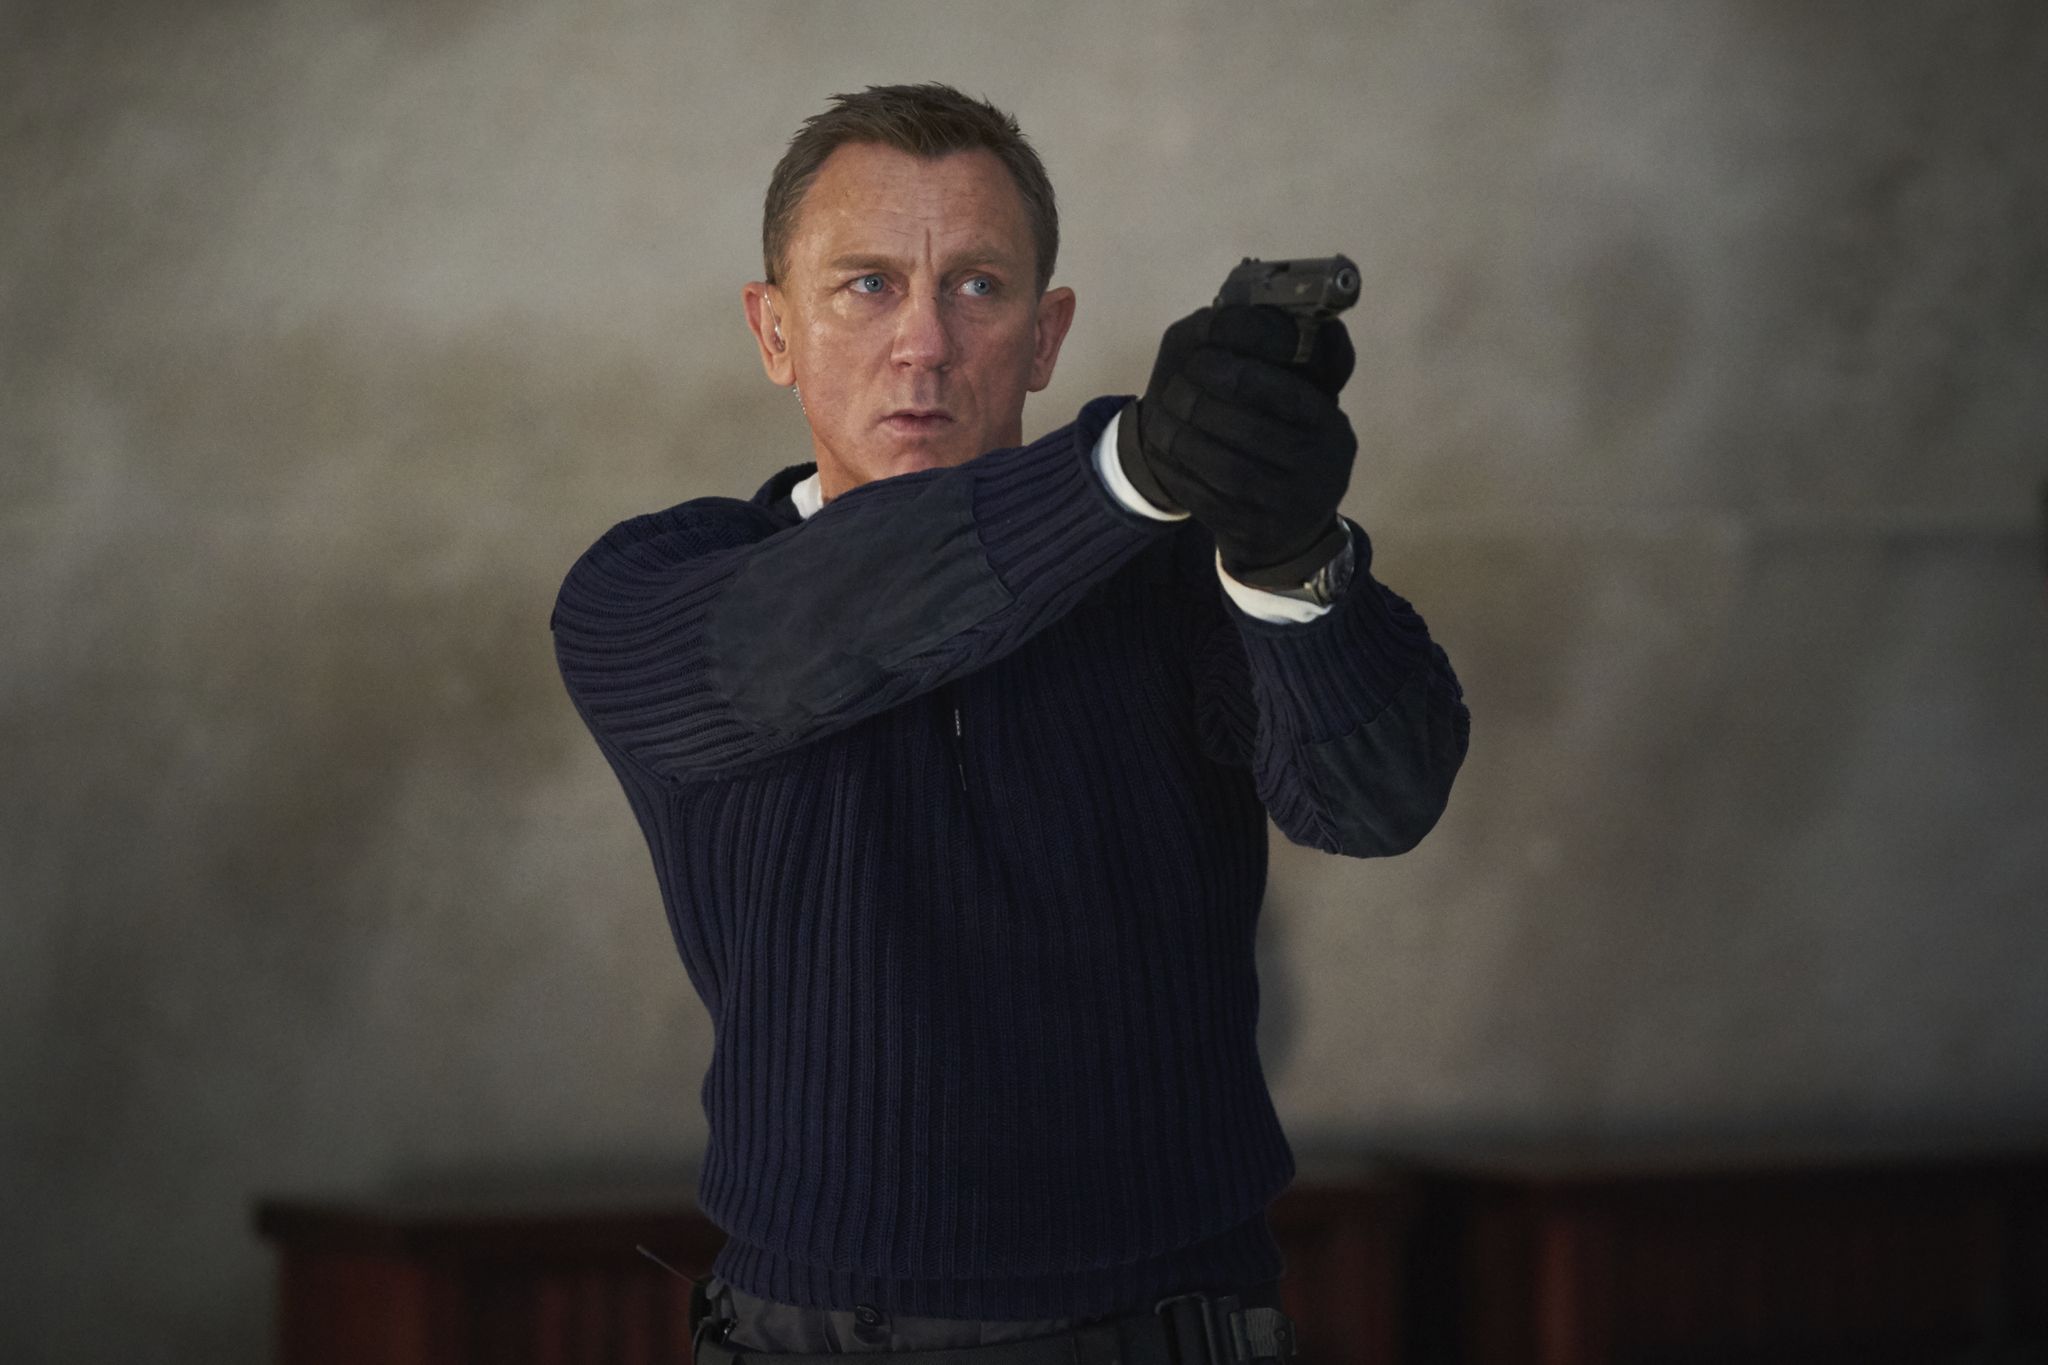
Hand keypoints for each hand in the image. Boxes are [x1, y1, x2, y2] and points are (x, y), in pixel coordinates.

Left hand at [1117, 305, 1356, 584]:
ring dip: (1186, 437)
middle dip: (1204, 403)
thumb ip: (1312, 362)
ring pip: (1227, 468)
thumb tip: (1321, 320)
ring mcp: (1286, 505)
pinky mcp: (1254, 531)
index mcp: (1330, 426)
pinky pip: (1210, 500)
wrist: (1292, 533)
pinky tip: (1164, 449)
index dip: (1241, 373)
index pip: (1288, 395)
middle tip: (1173, 386)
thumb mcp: (1311, 406)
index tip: (1202, 357)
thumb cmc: (1294, 448)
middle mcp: (1316, 468)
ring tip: (1162, 414)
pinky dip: (1180, 471)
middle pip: (1251, 431)